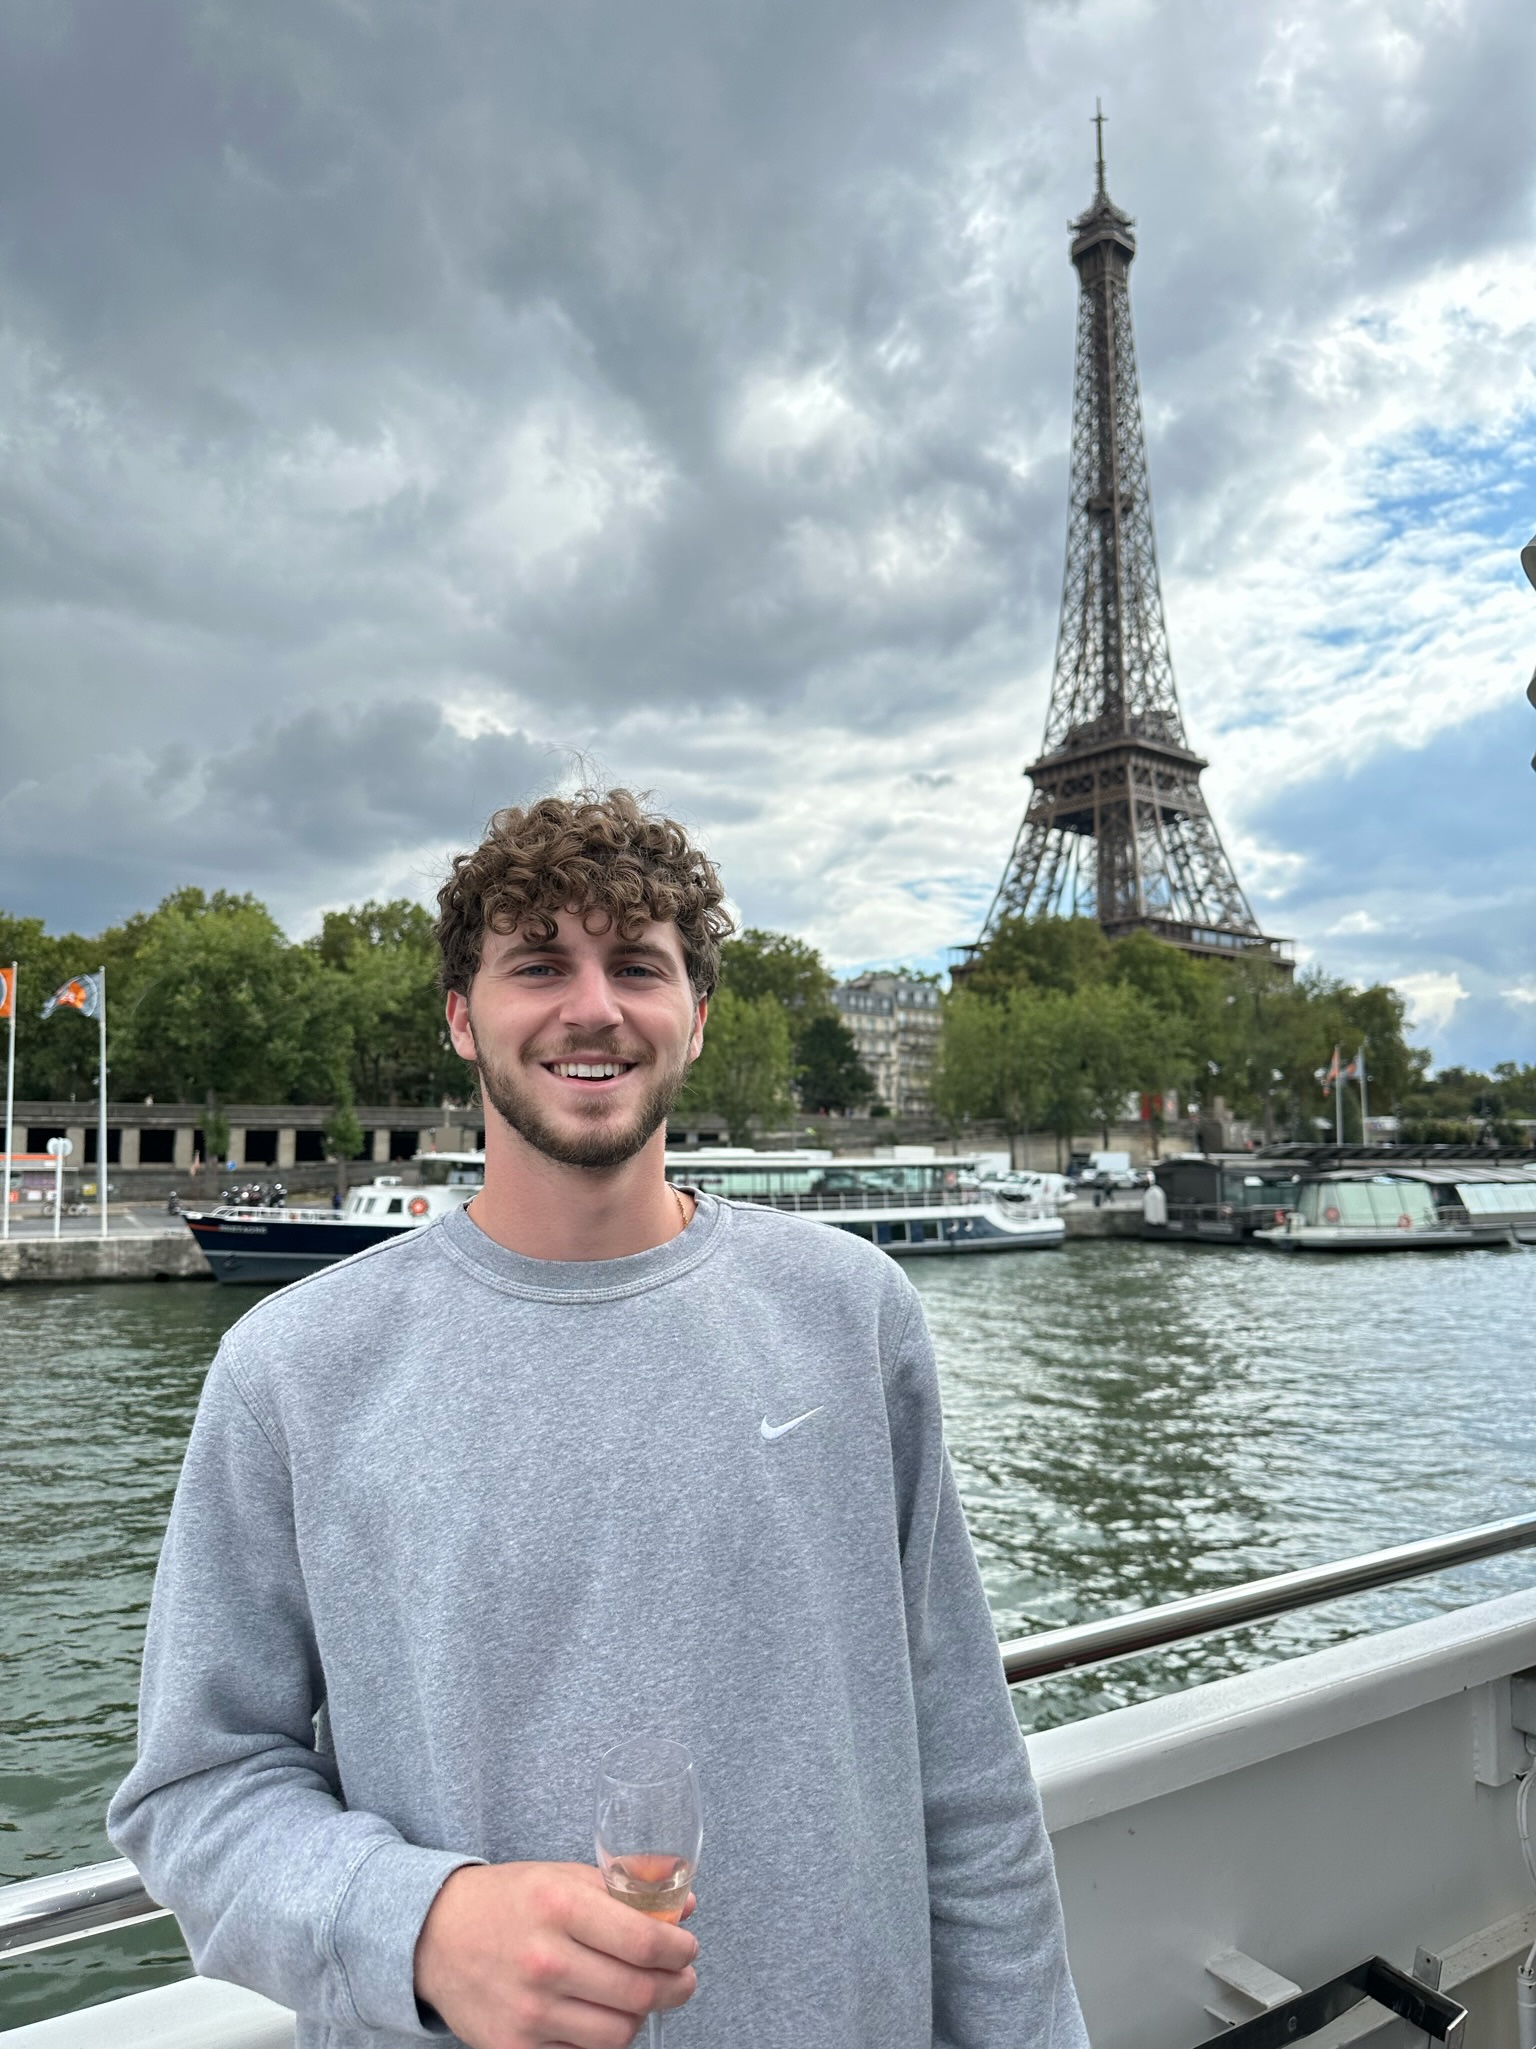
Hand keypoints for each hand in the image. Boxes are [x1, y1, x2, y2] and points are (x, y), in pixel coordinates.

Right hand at [414, 1861, 698, 2048]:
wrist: (435, 1936)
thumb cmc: (510, 1901)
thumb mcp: (564, 1876)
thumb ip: (626, 1890)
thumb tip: (686, 1907)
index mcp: (559, 1906)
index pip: (645, 1942)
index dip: (680, 1950)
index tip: (688, 1948)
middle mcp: (544, 1960)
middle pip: (639, 1992)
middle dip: (676, 1987)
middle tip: (682, 1979)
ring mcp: (529, 2011)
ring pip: (618, 2033)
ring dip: (641, 2015)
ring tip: (640, 1996)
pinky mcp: (514, 2047)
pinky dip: (601, 2038)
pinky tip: (599, 2014)